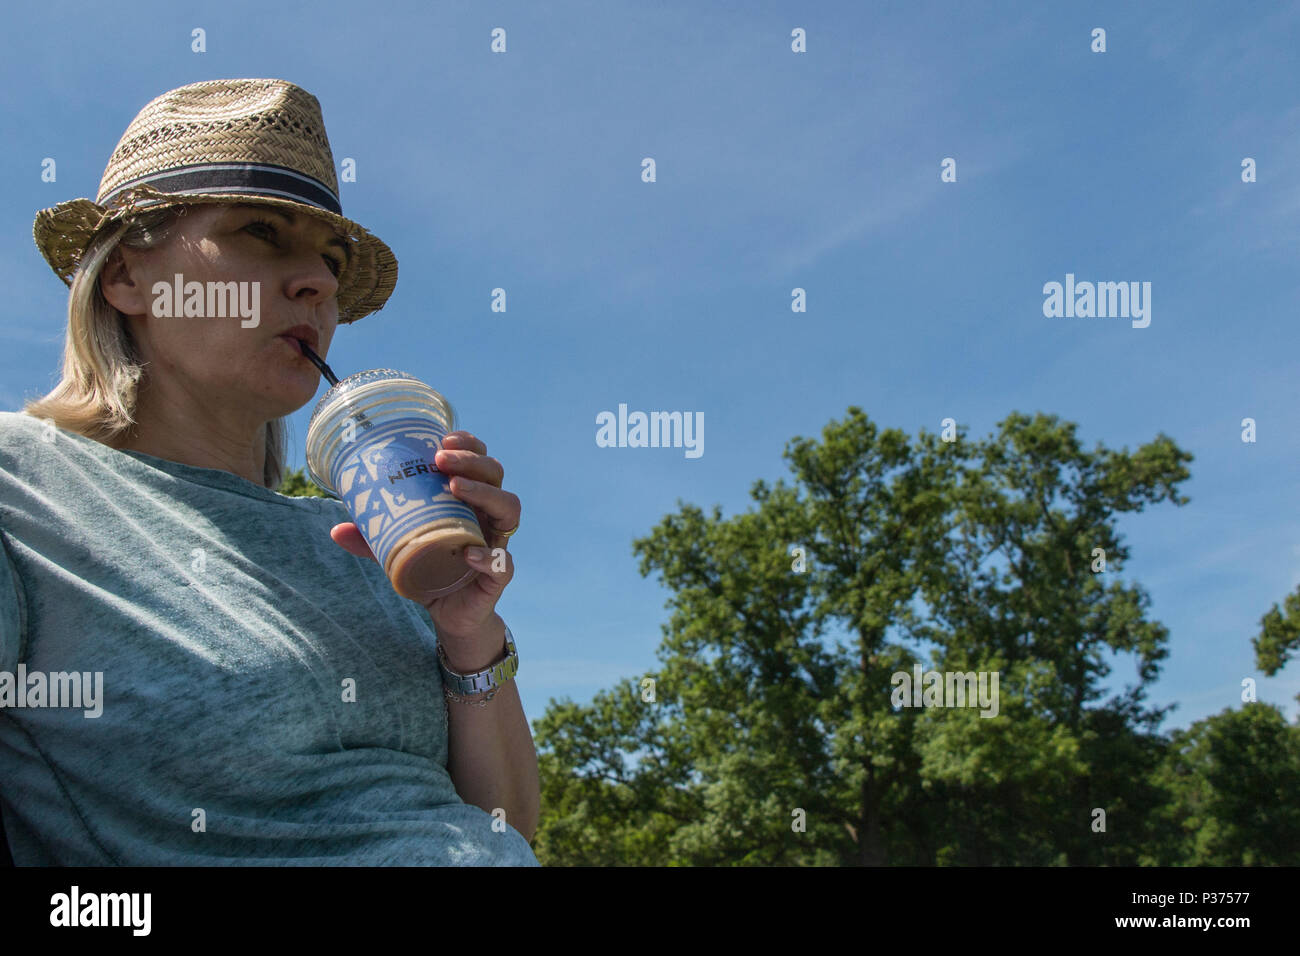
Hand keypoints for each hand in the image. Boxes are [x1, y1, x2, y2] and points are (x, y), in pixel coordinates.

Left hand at [329, 430, 519, 646]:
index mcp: (469, 501)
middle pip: (495, 474)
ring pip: (510, 507)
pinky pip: (502, 562)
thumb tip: (336, 529)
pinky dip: (487, 556)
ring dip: (484, 492)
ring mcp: (497, 542)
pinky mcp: (497, 576)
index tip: (443, 438)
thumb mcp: (398, 550)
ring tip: (455, 487)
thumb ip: (372, 539)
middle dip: (471, 460)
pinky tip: (467, 553)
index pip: (479, 462)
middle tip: (440, 459)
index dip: (468, 445)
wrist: (451, 615)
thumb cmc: (430, 571)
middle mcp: (488, 516)